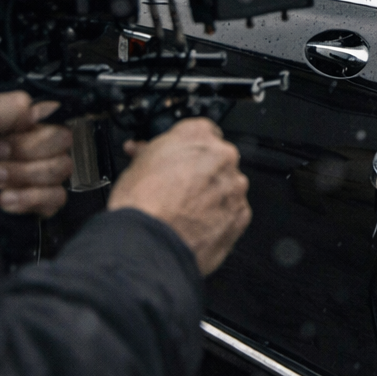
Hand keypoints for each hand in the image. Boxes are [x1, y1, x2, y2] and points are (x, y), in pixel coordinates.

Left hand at [0, 91, 74, 217]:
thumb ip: (5, 106)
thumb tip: (37, 111)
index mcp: (13, 125)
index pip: (55, 116)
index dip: (34, 129)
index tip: (4, 139)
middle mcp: (25, 149)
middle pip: (63, 143)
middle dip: (28, 153)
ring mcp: (31, 177)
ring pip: (61, 169)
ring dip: (26, 176)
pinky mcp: (34, 204)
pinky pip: (57, 198)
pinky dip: (33, 199)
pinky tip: (7, 201)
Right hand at [108, 119, 250, 274]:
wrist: (149, 242)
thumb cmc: (141, 204)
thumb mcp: (136, 165)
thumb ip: (150, 153)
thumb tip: (145, 152)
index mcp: (197, 135)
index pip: (200, 133)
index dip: (187, 150)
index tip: (179, 161)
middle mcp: (221, 156)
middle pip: (216, 159)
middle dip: (200, 173)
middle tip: (178, 190)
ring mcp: (234, 186)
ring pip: (227, 186)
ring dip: (212, 196)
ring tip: (185, 212)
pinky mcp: (240, 214)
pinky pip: (233, 211)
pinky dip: (220, 217)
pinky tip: (197, 225)